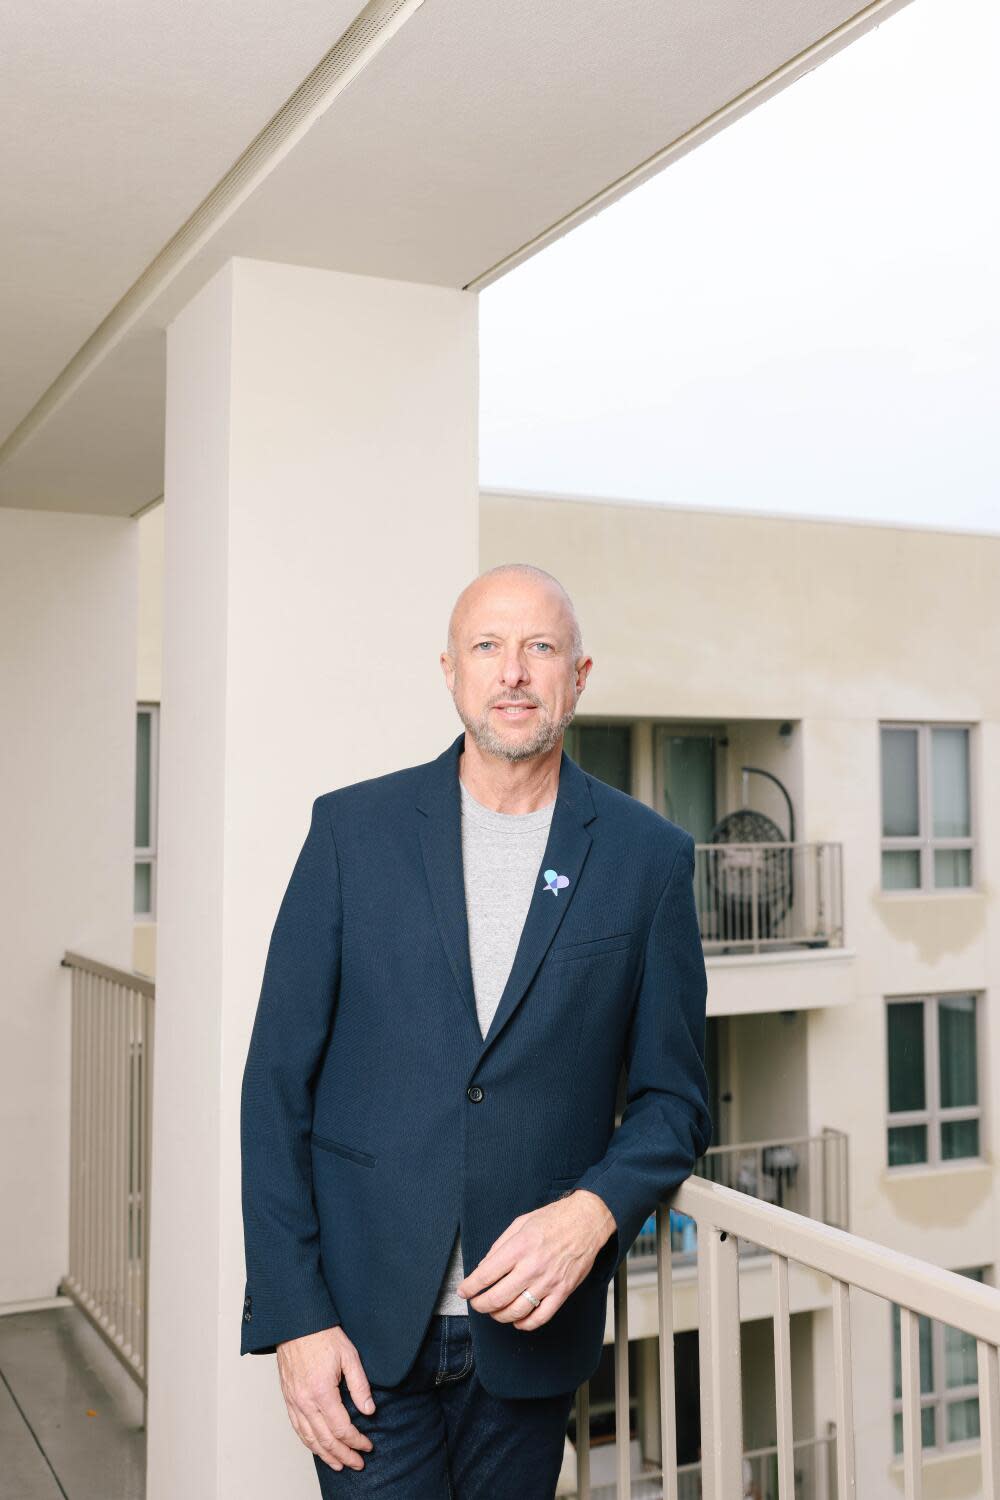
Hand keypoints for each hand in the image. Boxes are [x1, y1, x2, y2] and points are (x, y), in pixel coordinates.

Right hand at [276, 1325, 376, 1472]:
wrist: (296, 1323)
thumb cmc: (322, 1335)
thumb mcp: (349, 1355)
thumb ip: (359, 1385)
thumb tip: (369, 1410)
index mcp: (321, 1391)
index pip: (341, 1428)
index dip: (356, 1441)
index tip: (368, 1446)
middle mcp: (305, 1401)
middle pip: (325, 1439)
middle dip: (344, 1455)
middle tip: (358, 1463)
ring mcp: (294, 1402)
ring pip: (309, 1438)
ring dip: (326, 1455)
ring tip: (339, 1464)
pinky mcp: (288, 1399)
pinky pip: (297, 1428)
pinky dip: (309, 1443)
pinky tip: (317, 1447)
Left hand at [456, 1188, 616, 1329]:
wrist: (586, 1221)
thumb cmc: (553, 1219)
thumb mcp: (520, 1223)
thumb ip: (499, 1246)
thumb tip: (483, 1267)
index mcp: (519, 1247)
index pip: (486, 1275)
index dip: (470, 1287)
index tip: (463, 1291)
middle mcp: (532, 1267)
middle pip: (497, 1298)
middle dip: (480, 1305)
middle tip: (476, 1303)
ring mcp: (548, 1282)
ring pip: (516, 1312)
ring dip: (499, 1316)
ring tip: (494, 1312)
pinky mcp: (562, 1292)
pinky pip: (541, 1317)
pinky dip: (525, 1324)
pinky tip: (517, 1320)